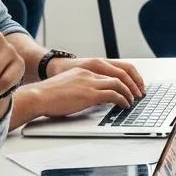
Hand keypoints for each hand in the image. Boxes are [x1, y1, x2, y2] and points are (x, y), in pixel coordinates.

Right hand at [25, 66, 143, 117]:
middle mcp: (89, 73)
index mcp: (84, 70)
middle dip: (131, 84)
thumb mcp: (67, 87)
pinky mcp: (89, 94)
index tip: (130, 85)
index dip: (123, 78)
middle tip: (138, 93)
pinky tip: (125, 105)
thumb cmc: (47, 96)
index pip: (110, 70)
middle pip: (119, 74)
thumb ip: (81, 88)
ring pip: (118, 83)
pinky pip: (113, 95)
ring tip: (133, 100)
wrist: (36, 96)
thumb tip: (91, 99)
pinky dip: (122, 100)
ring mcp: (90, 83)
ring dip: (129, 92)